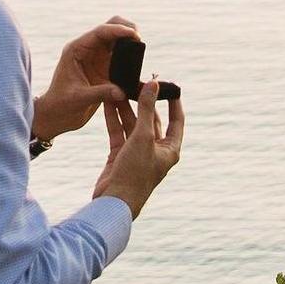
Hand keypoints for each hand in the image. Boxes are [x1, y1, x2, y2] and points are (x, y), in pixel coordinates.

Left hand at [33, 16, 138, 144]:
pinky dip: (131, 54)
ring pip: (118, 39)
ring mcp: (97, 56)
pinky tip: (138, 61)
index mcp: (76, 50)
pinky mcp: (105, 67)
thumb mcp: (79, 99)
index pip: (100, 32)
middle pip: (110, 27)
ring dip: (130, 40)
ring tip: (141, 50)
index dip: (118, 30)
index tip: (134, 35)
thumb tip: (122, 91)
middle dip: (126, 28)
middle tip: (139, 40)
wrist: (57, 115)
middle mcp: (87, 49)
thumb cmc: (61, 105)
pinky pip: (121, 55)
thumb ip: (100, 93)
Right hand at [95, 81, 183, 219]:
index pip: (176, 120)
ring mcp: (137, 153)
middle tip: (138, 82)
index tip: (170, 85)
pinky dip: (113, 119)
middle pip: (152, 120)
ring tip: (119, 88)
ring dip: (126, 108)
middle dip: (144, 102)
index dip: (173, 102)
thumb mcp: (143, 137)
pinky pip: (118, 132)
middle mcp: (155, 150)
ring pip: (132, 125)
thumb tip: (153, 85)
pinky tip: (108, 102)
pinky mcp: (120, 156)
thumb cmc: (135, 173)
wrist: (114, 202)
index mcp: (170, 149)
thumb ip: (147, 109)